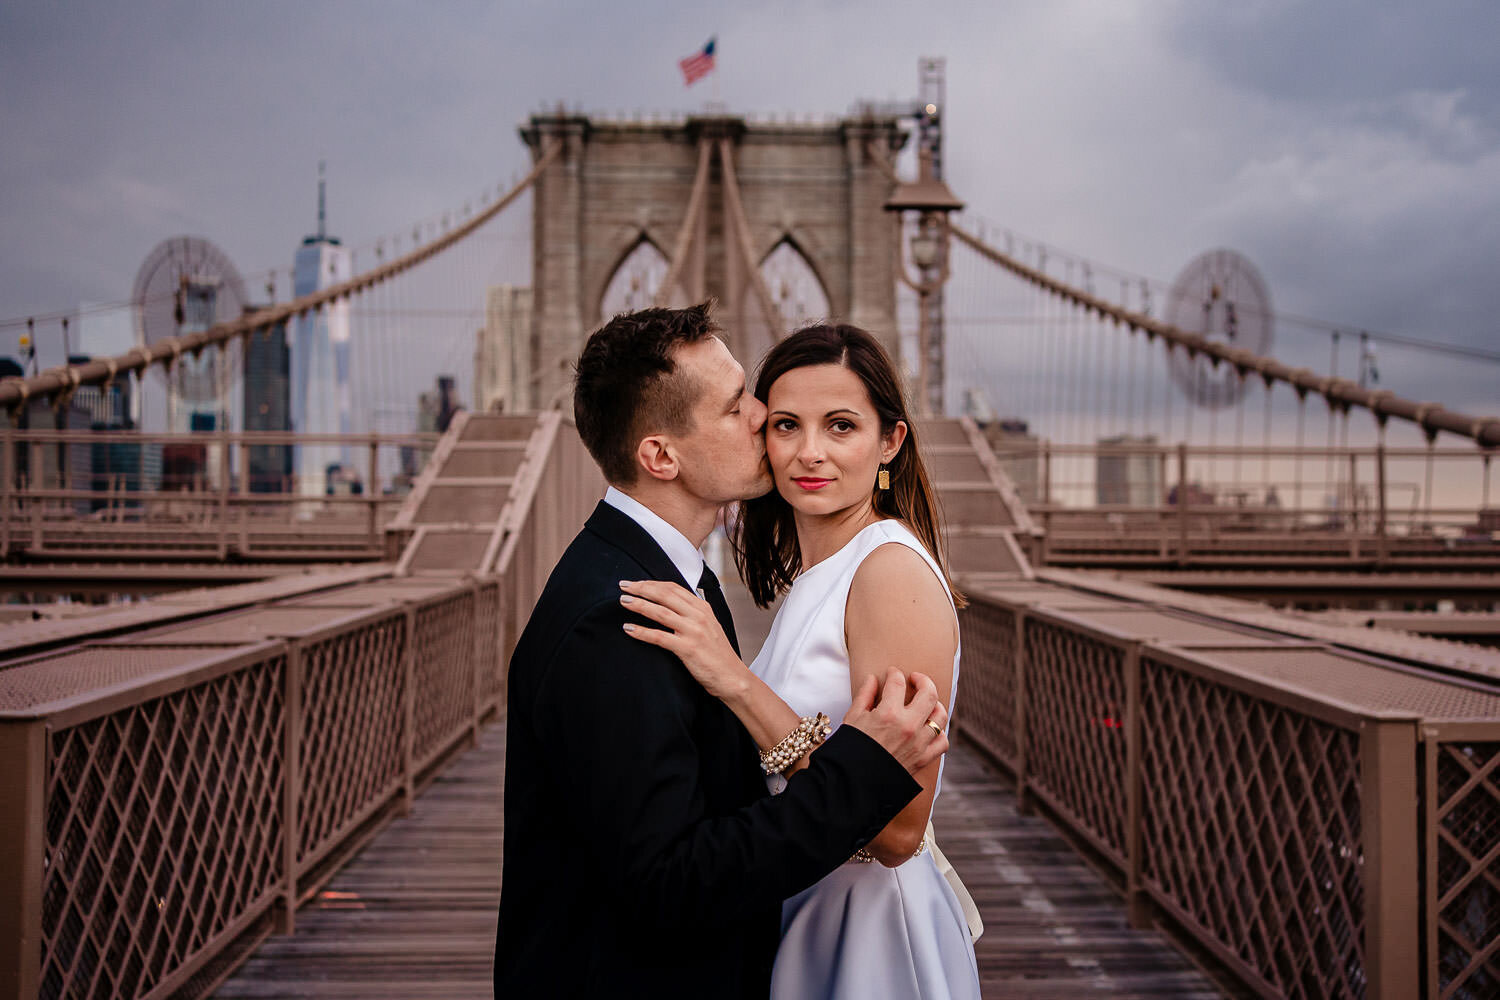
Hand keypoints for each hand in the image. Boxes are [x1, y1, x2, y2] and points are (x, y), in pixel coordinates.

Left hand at [618, 580, 748, 700]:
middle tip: (623, 586)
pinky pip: (659, 637)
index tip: (636, 583)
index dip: (652, 583)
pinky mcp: (688, 649)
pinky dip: (641, 631)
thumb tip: (670, 605)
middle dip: (641, 588)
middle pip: (665, 595)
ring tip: (623, 601)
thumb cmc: (718, 655)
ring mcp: (694, 631)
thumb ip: (692, 614)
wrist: (732, 677)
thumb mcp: (708, 627)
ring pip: (660, 612)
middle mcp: (699, 616)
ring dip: (639, 605)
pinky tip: (628, 629)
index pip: (673, 588)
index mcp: (703, 608)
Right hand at [841, 670, 948, 775]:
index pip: (897, 682)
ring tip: (926, 702)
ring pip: (940, 716)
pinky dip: (939, 733)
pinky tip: (929, 729)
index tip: (892, 672)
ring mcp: (918, 743)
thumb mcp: (852, 718)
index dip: (894, 673)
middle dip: (923, 680)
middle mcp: (908, 726)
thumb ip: (865, 695)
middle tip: (915, 678)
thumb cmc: (850, 749)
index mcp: (888, 714)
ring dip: (935, 705)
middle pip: (929, 693)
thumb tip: (873, 678)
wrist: (853, 783)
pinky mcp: (923, 759)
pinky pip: (942, 742)